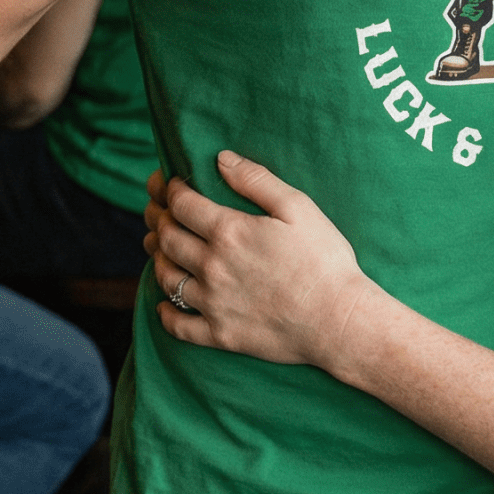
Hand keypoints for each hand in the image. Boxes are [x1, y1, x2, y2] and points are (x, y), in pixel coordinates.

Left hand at [144, 155, 371, 369]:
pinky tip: (163, 304)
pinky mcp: (219, 334)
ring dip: (156, 257)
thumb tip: (221, 159)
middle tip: (156, 209)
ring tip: (156, 245)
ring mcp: (213, 303)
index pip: (183, 205)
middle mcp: (212, 267)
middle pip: (167, 237)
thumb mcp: (298, 207)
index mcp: (230, 231)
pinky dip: (165, 313)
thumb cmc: (324, 259)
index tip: (168, 184)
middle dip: (157, 217)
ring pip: (166, 277)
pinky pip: (178, 325)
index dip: (169, 190)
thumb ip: (256, 180)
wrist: (338, 320)